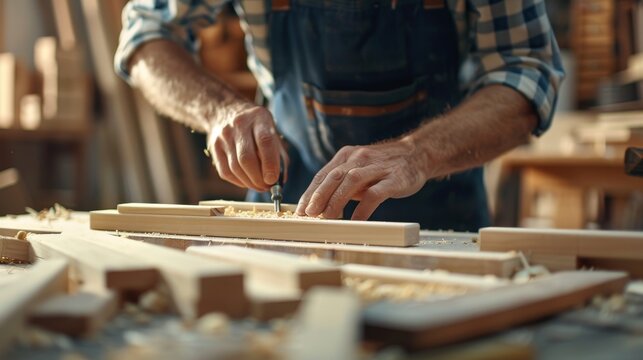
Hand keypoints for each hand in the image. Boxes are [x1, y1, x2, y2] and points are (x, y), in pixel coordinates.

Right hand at [207, 105, 286, 191]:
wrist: (226, 111)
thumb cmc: (256, 126)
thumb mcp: (272, 130)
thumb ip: (279, 154)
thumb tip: (280, 182)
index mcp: (259, 118)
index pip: (264, 141)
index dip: (269, 163)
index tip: (273, 179)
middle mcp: (239, 125)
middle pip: (246, 158)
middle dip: (258, 178)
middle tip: (267, 186)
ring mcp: (224, 136)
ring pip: (235, 168)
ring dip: (249, 183)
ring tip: (259, 186)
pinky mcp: (214, 147)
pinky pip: (225, 172)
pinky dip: (238, 182)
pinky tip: (247, 181)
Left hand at [296, 137, 427, 219]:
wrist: (418, 154)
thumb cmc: (384, 167)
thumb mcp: (360, 170)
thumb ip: (343, 184)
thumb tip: (321, 206)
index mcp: (347, 155)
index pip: (323, 175)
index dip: (310, 193)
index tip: (300, 210)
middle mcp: (359, 158)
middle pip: (333, 177)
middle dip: (318, 196)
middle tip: (309, 214)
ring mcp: (377, 167)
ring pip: (351, 181)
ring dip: (336, 200)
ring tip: (327, 217)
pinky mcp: (394, 179)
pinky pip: (375, 194)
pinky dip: (363, 208)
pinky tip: (356, 220)